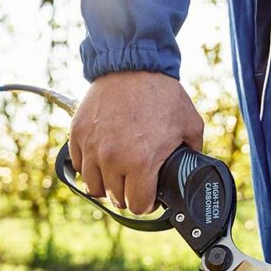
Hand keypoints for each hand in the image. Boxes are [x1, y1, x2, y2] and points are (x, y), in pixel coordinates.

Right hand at [69, 71, 203, 214]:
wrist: (132, 65)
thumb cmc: (161, 94)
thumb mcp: (190, 125)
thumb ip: (192, 152)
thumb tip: (193, 168)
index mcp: (141, 162)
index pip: (138, 206)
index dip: (148, 205)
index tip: (150, 196)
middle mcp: (113, 159)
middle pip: (116, 199)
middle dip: (128, 194)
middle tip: (136, 182)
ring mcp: (92, 147)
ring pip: (94, 187)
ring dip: (107, 184)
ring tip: (118, 173)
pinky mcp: (78, 135)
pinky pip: (79, 165)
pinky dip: (90, 166)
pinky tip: (102, 158)